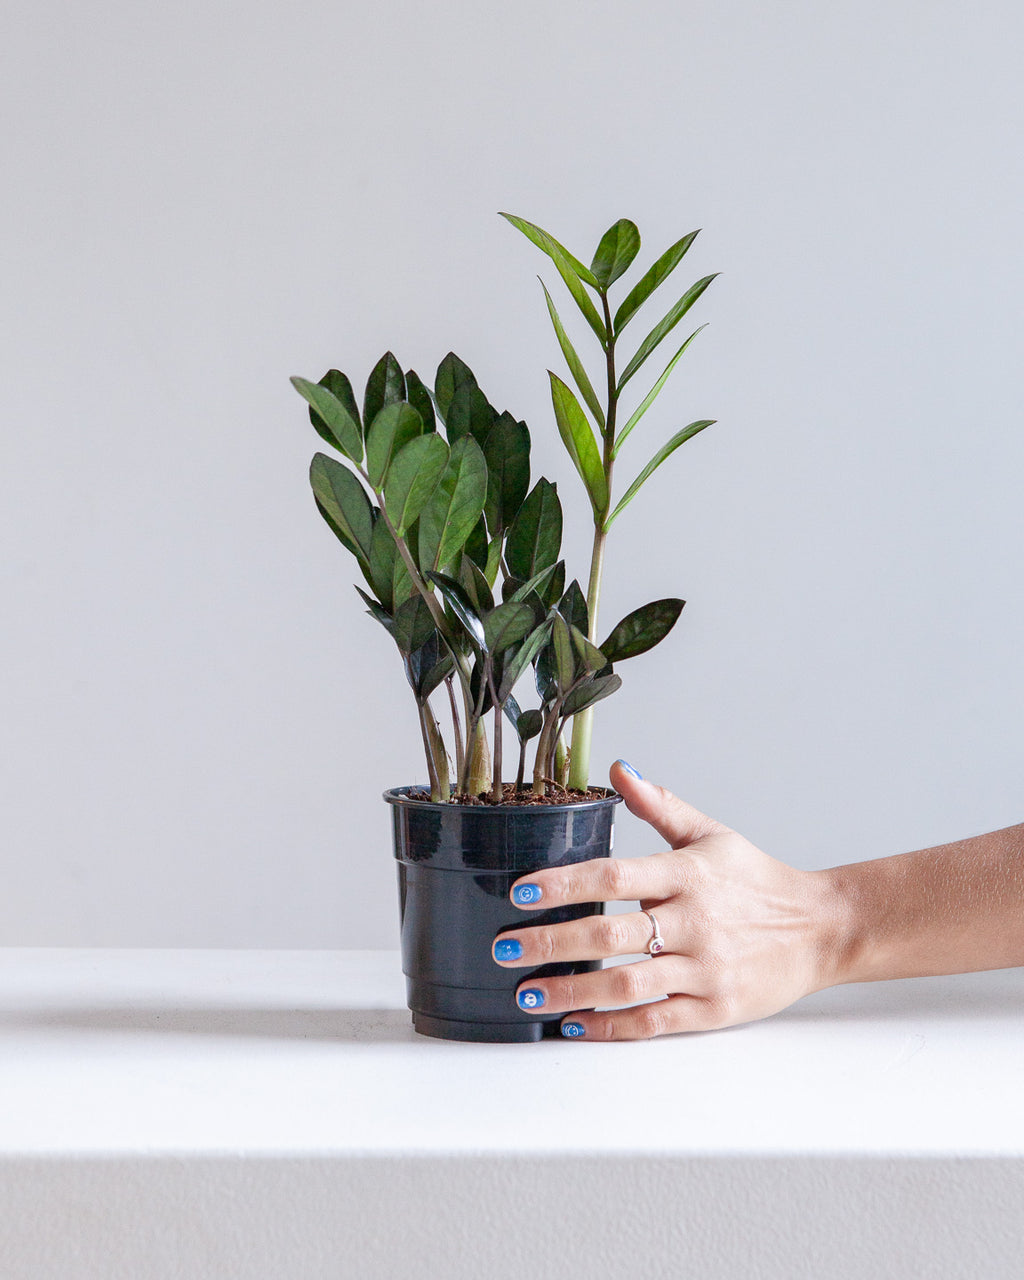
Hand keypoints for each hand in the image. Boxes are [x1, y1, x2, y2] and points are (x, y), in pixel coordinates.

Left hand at [494, 760, 841, 1039]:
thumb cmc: (757, 880)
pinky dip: (610, 1026)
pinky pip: (653, 1022)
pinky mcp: (715, 1009)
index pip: (612, 876)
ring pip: (626, 986)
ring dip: (570, 993)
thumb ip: (660, 806)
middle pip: (610, 936)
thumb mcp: (711, 834)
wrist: (821, 928)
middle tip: (504, 950)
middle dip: (550, 945)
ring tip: (526, 995)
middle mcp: (694, 923)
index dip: (562, 886)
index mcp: (687, 875)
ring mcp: (705, 970)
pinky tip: (574, 1023)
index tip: (520, 894)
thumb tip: (620, 769)